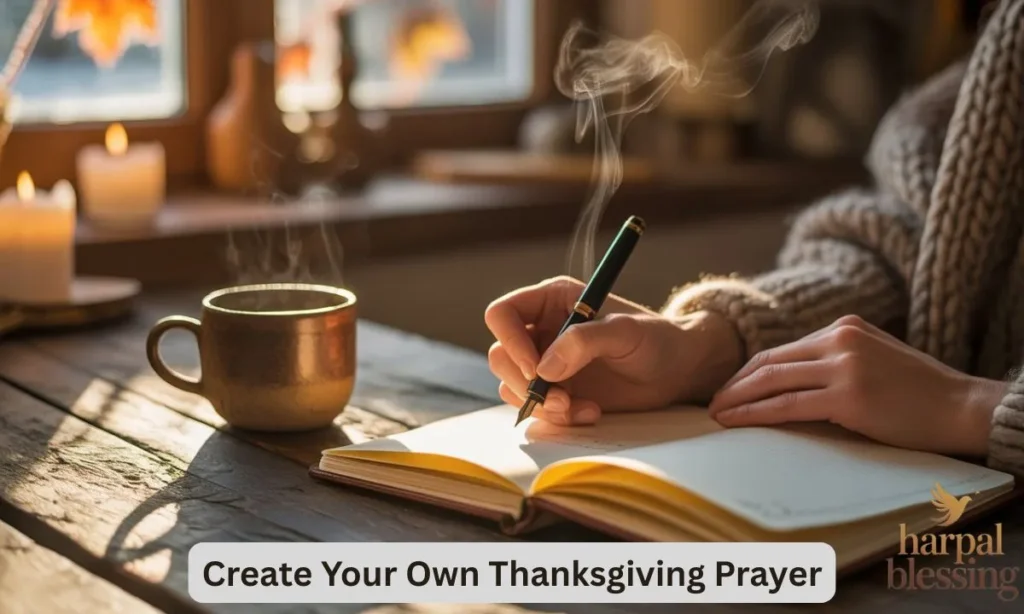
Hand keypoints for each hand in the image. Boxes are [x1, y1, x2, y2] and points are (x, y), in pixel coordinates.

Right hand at [485, 276, 742, 425]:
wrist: (678, 371)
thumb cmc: (657, 340)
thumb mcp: (626, 332)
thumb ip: (584, 341)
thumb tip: (544, 368)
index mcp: (552, 301)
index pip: (503, 314)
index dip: (510, 341)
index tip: (538, 369)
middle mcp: (541, 330)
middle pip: (501, 356)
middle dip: (526, 383)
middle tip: (561, 399)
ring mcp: (546, 363)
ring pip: (512, 386)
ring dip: (543, 404)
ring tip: (580, 408)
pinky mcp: (556, 391)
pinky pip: (536, 408)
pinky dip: (557, 416)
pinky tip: (590, 412)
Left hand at [708, 315, 1006, 455]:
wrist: (960, 407)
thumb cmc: (918, 393)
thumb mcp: (873, 359)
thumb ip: (835, 361)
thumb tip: (788, 382)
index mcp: (844, 326)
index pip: (782, 350)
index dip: (748, 372)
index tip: (727, 389)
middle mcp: (840, 339)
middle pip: (770, 361)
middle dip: (735, 385)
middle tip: (711, 403)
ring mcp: (844, 365)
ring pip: (773, 381)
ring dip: (737, 399)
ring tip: (715, 415)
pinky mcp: (848, 395)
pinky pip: (788, 405)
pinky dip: (756, 414)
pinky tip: (737, 422)